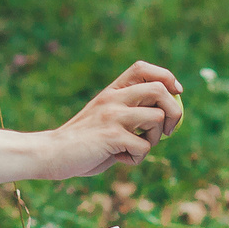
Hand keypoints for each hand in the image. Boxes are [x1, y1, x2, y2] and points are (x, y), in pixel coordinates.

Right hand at [44, 61, 186, 177]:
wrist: (52, 153)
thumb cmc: (84, 141)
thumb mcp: (106, 118)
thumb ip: (130, 114)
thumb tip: (167, 120)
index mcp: (112, 91)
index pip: (143, 68)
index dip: (166, 77)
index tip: (176, 93)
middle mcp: (114, 98)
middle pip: (160, 90)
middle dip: (174, 111)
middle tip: (168, 130)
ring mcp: (113, 115)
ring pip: (157, 118)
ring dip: (154, 139)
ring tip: (135, 147)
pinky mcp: (112, 135)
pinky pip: (143, 146)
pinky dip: (136, 158)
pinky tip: (119, 158)